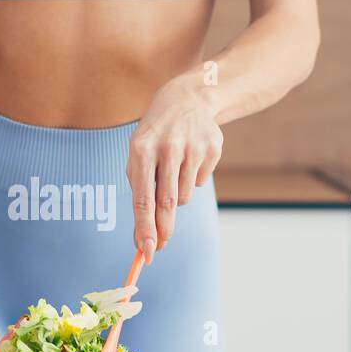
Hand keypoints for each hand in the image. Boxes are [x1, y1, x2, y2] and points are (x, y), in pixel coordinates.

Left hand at [127, 77, 222, 263]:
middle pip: (167, 202)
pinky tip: (189, 160)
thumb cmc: (155, 136)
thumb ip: (139, 193)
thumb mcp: (138, 156)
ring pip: (184, 196)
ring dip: (176, 197)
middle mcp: (168, 148)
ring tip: (172, 174)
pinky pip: (200, 182)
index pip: (143, 197)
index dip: (145, 227)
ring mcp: (192, 147)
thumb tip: (142, 236)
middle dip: (163, 229)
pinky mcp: (212, 148)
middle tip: (159, 247)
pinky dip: (192, 179)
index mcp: (142, 149)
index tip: (146, 251)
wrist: (188, 100)